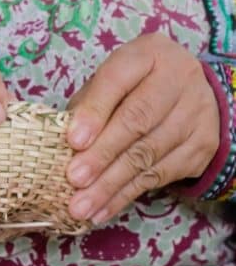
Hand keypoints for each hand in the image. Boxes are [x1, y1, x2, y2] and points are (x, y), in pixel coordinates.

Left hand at [66, 33, 219, 224]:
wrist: (190, 93)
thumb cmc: (135, 86)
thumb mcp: (111, 82)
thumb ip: (89, 104)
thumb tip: (62, 143)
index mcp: (148, 55)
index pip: (118, 80)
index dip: (95, 112)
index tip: (73, 141)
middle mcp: (179, 78)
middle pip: (138, 120)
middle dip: (102, 154)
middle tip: (74, 179)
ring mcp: (196, 113)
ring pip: (148, 154)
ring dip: (110, 185)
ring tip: (82, 206)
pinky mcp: (202, 146)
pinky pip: (160, 176)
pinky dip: (126, 196)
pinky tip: (102, 210)